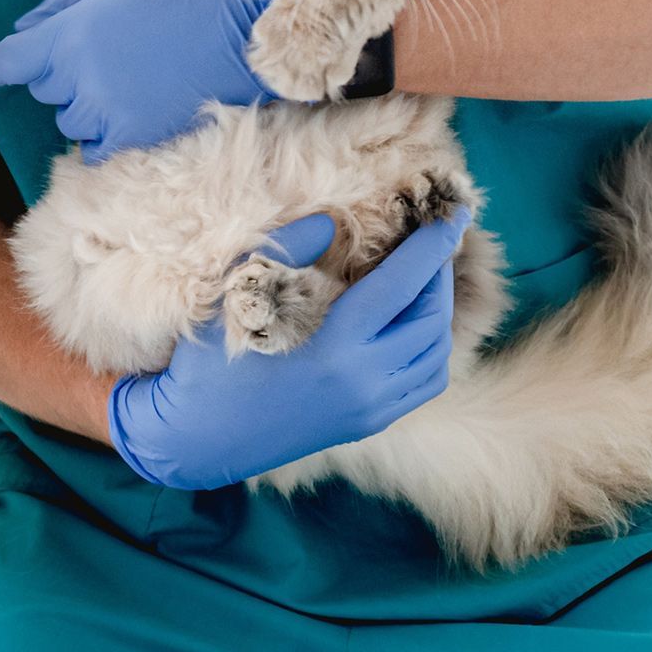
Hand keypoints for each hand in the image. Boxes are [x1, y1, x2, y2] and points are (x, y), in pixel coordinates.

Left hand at [0, 0, 276, 162]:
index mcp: (70, 34)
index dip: (3, 62)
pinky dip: (101, 133)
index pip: (7, 61)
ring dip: (82, 103)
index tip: (8, 62)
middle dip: (59, 73)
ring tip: (119, 80)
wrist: (238, 33)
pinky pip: (93, 148)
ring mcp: (105, 112)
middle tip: (98, 53)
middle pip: (42, 89)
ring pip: (67, 120)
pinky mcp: (132, 136)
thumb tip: (25, 27)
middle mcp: (79, 78)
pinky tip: (124, 109)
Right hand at [107, 210, 466, 490]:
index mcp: (336, 349)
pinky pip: (423, 382)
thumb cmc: (209, 365)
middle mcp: (366, 384)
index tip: (454, 213)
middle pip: (430, 318)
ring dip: (439, 309)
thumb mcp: (238, 297)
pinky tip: (413, 322)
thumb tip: (331, 220)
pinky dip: (430, 345)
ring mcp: (372, 410)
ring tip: (426, 275)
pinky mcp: (369, 424)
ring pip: (436, 354)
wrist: (197, 439)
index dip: (431, 246)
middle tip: (435, 238)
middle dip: (440, 272)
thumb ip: (287, 250)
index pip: (402, 285)